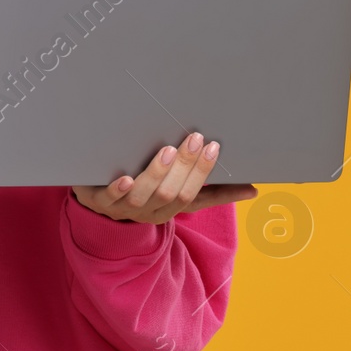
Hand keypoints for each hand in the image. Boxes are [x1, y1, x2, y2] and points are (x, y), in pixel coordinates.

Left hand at [71, 131, 257, 224]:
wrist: (97, 202)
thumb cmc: (144, 192)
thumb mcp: (177, 193)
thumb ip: (210, 192)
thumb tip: (253, 191)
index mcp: (170, 209)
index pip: (194, 195)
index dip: (205, 173)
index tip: (215, 148)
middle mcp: (149, 211)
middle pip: (172, 193)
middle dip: (185, 166)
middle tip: (195, 139)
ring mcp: (123, 208)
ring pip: (143, 195)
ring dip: (157, 173)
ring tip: (167, 150)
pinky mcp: (98, 201)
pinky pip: (110, 198)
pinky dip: (119, 189)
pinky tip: (126, 178)